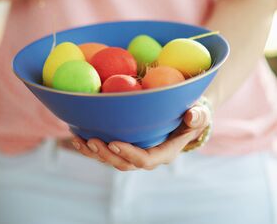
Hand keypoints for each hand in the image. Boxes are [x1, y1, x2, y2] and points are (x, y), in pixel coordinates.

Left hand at [71, 102, 210, 170]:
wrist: (184, 116)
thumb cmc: (193, 114)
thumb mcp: (200, 114)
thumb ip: (198, 116)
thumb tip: (191, 116)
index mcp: (165, 152)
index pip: (146, 160)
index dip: (129, 154)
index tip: (114, 143)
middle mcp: (148, 156)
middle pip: (124, 163)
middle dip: (107, 155)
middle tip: (92, 141)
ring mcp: (135, 152)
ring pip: (112, 159)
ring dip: (94, 152)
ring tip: (78, 140)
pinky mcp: (125, 145)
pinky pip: (107, 150)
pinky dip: (92, 146)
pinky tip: (77, 135)